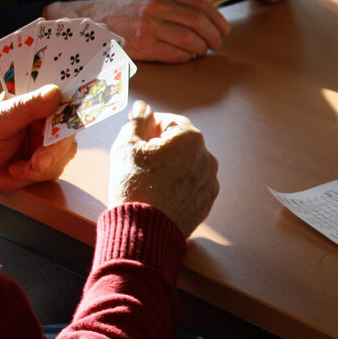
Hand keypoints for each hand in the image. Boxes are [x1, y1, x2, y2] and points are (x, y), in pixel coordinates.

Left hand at [0, 86, 77, 199]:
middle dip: (55, 146)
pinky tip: (18, 171)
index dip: (68, 105)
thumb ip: (25, 108)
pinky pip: (57, 167)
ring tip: (21, 168)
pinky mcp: (42, 163)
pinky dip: (40, 173)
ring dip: (47, 162)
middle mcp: (38, 120)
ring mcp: (42, 141)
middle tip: (38, 161)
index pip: (58, 97)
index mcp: (26, 102)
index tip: (68, 118)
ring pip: (66, 149)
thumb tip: (54, 92)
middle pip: (67, 127)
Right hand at [44, 0, 230, 62]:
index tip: (224, 29)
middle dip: (214, 35)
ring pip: (191, 39)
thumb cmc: (124, 10)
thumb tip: (206, 15)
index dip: (217, 18)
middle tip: (218, 44)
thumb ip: (174, 0)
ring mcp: (149, 26)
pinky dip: (187, 57)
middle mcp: (156, 6)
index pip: (200, 3)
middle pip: (199, 22)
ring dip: (202, 48)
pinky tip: (187, 56)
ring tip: (204, 51)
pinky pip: (176, 54)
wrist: (91, 22)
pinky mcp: (144, 46)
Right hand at [109, 101, 218, 237]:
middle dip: (162, 148)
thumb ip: (137, 121)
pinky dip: (179, 186)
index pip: (169, 122)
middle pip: (180, 144)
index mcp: (191, 138)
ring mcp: (210, 181)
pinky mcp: (208, 202)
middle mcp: (208, 157)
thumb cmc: (134, 185)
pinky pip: (192, 186)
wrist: (144, 231)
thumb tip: (143, 107)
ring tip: (150, 181)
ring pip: (187, 165)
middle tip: (140, 163)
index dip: (149, 128)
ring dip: (172, 167)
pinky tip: (161, 195)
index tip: (137, 142)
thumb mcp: (127, 146)